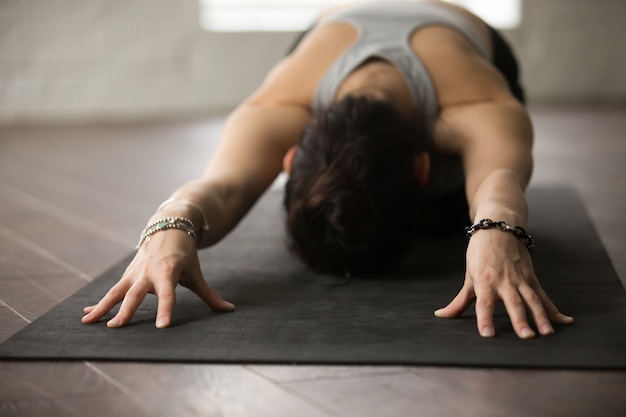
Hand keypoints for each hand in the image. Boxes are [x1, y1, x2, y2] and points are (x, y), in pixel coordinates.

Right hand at [81, 230, 234, 328]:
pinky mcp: (127, 275)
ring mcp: (135, 273)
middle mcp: (148, 273)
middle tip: (116, 328)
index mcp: (168, 272)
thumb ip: (209, 295)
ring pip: (116, 292)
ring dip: (103, 307)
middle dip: (126, 311)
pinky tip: (87, 316)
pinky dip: (100, 303)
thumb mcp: (196, 273)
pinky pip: (112, 291)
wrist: (169, 227)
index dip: (166, 310)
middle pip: (136, 294)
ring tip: (89, 322)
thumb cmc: (184, 254)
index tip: (162, 326)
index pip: (168, 295)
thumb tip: (229, 310)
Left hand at [434, 230, 573, 338]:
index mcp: (485, 281)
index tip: (487, 335)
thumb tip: (441, 315)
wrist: (498, 228)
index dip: (485, 319)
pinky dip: (555, 310)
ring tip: (547, 334)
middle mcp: (504, 282)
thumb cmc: (480, 253)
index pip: (484, 303)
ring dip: (541, 317)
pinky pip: (544, 296)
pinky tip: (565, 322)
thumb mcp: (469, 276)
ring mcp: (520, 280)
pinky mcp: (531, 278)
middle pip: (513, 303)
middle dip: (520, 320)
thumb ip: (459, 301)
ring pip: (533, 300)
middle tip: (526, 337)